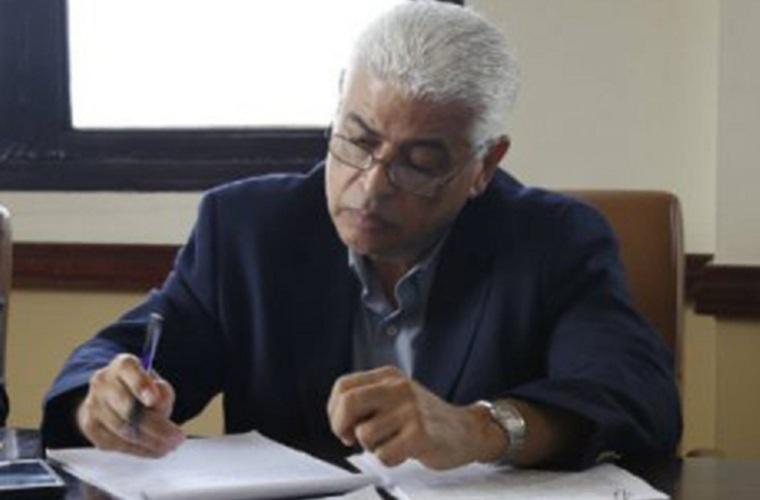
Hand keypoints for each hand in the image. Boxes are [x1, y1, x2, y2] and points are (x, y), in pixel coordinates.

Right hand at [76, 353, 184, 457]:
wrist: (114, 400)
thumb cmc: (142, 391)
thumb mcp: (158, 385)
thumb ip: (162, 392)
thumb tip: (158, 403)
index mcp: (122, 365)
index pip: (128, 369)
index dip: (141, 385)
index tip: (153, 400)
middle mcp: (102, 382)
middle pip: (127, 407)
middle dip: (156, 426)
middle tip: (177, 436)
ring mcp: (93, 405)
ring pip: (123, 429)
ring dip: (150, 441)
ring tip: (170, 445)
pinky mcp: (90, 427)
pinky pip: (116, 443)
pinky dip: (139, 449)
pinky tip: (155, 450)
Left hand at [327, 366, 506, 468]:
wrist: (466, 430)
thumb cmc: (425, 418)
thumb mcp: (396, 397)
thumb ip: (369, 400)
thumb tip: (338, 418)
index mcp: (389, 376)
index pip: (343, 386)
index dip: (334, 410)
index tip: (343, 425)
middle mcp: (398, 387)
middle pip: (348, 403)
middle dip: (341, 427)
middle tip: (350, 438)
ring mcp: (410, 409)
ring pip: (364, 434)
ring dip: (372, 447)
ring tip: (390, 442)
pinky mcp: (420, 433)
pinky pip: (383, 454)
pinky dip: (388, 459)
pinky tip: (402, 452)